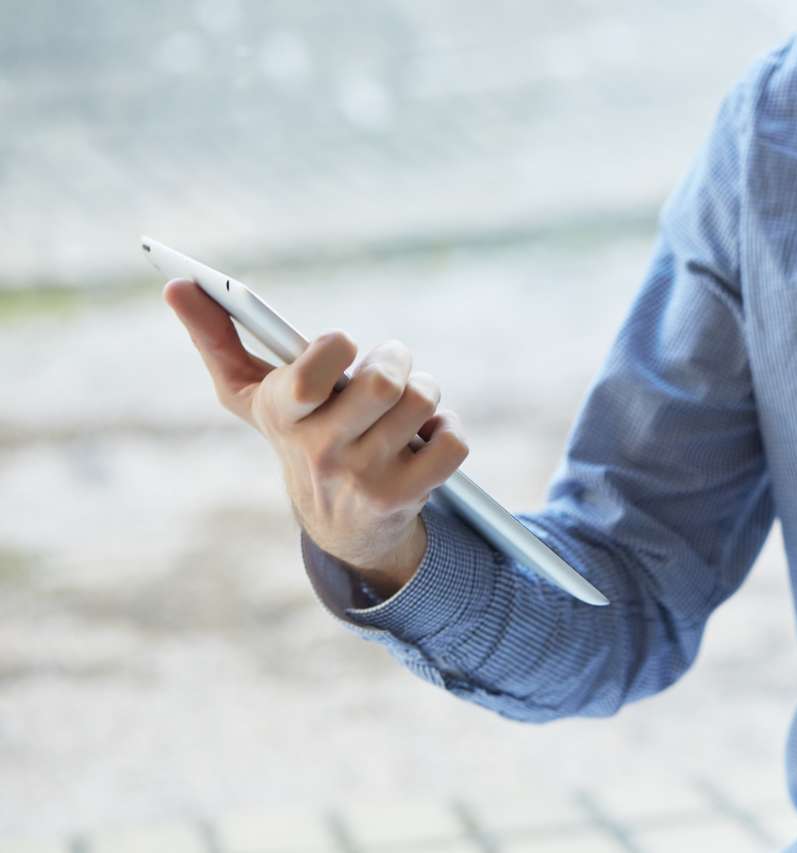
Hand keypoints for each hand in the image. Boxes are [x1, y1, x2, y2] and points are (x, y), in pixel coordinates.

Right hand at [164, 279, 468, 595]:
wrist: (339, 525)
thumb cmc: (297, 432)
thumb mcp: (251, 394)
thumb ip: (214, 337)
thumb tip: (174, 284)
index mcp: (282, 415)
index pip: (310, 377)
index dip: (336, 349)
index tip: (342, 345)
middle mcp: (322, 451)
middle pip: (385, 384)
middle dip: (396, 359)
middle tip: (389, 364)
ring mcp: (365, 478)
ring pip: (423, 403)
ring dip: (425, 391)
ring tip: (406, 403)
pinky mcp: (406, 497)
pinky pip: (453, 441)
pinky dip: (450, 429)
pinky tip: (428, 437)